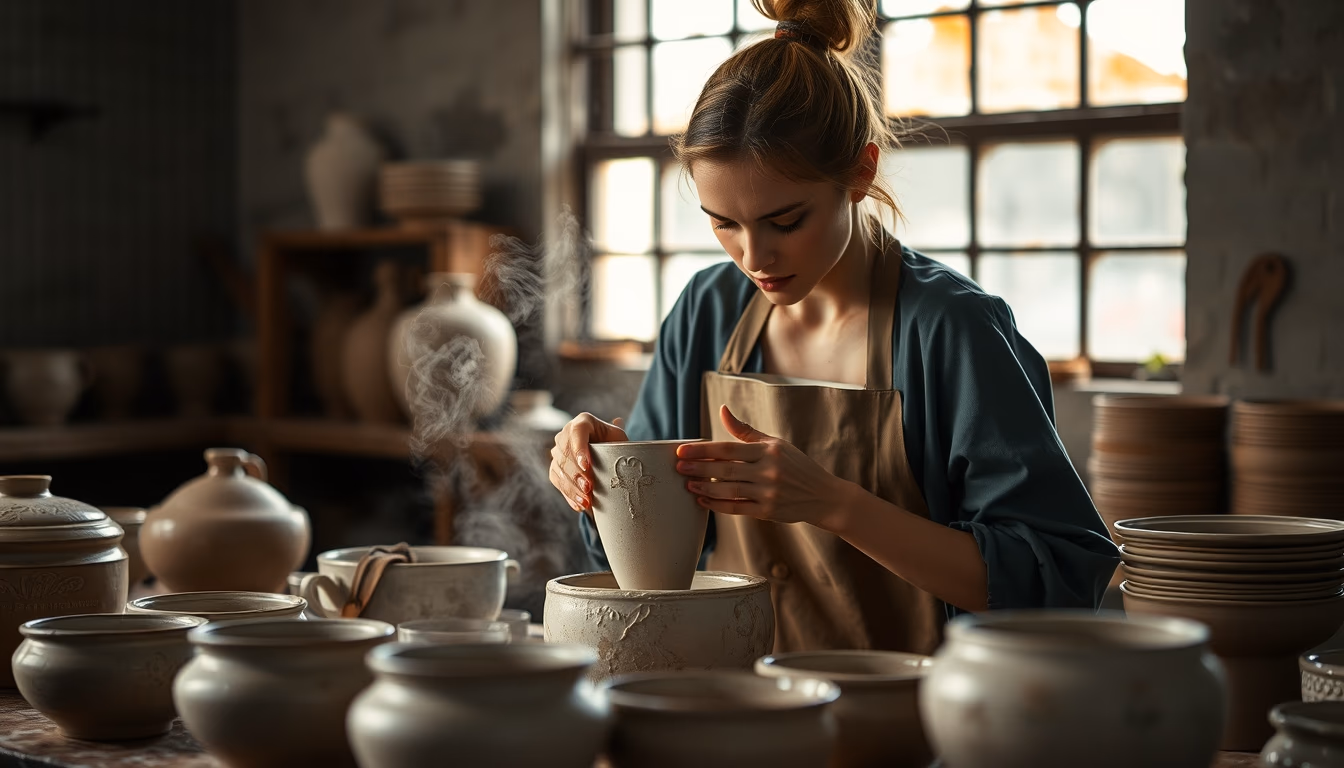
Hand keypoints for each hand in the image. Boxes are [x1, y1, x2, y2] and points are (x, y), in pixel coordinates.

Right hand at [549, 413, 626, 512]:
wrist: (606, 461)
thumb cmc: (615, 447)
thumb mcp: (619, 441)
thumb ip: (618, 436)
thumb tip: (618, 421)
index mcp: (583, 422)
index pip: (577, 431)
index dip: (579, 448)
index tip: (587, 466)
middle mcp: (566, 434)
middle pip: (565, 453)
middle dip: (576, 473)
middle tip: (589, 488)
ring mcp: (558, 451)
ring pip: (560, 469)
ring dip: (573, 487)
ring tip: (586, 500)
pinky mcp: (555, 468)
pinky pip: (557, 481)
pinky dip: (569, 494)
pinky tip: (580, 505)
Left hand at [676, 405, 846, 528]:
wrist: (823, 496)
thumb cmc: (796, 466)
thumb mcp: (775, 444)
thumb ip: (745, 431)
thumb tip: (722, 410)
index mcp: (768, 451)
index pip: (729, 448)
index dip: (702, 449)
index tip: (682, 450)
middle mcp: (769, 471)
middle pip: (725, 469)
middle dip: (698, 468)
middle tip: (678, 466)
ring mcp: (768, 493)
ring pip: (729, 490)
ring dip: (705, 487)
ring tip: (688, 483)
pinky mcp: (768, 512)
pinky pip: (737, 508)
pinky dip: (717, 505)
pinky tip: (703, 500)